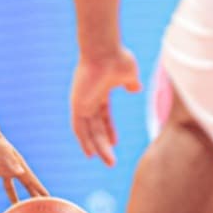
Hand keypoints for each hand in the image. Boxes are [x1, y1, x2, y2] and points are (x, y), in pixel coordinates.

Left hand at [0, 131, 48, 203]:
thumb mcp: (4, 152)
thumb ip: (12, 162)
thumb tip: (21, 173)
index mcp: (19, 165)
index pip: (32, 181)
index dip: (40, 190)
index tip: (49, 200)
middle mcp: (12, 168)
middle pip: (25, 185)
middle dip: (32, 195)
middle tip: (38, 208)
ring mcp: (2, 168)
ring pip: (9, 187)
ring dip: (12, 197)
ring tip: (16, 208)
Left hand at [70, 47, 141, 166]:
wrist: (104, 50)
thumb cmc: (117, 58)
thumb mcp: (128, 74)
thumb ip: (131, 83)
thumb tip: (135, 88)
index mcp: (100, 92)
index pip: (103, 116)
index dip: (108, 130)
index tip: (114, 143)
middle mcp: (88, 98)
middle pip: (95, 127)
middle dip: (103, 144)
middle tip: (111, 161)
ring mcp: (82, 101)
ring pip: (88, 130)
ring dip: (97, 147)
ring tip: (108, 162)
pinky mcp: (77, 104)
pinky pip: (78, 127)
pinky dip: (83, 140)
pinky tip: (90, 153)